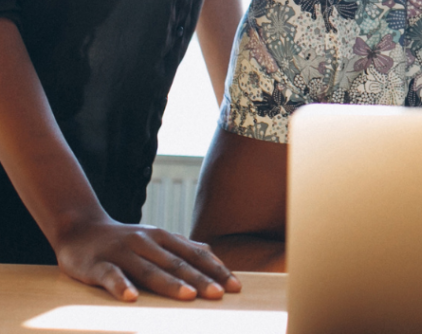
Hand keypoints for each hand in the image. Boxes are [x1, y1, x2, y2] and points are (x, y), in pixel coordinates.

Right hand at [55, 213, 241, 301]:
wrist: (80, 229)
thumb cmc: (124, 241)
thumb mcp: (155, 240)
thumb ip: (180, 247)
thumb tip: (211, 255)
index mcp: (163, 238)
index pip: (195, 255)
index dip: (216, 270)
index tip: (235, 286)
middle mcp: (147, 242)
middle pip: (177, 263)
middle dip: (200, 279)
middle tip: (220, 295)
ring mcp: (123, 252)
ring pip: (150, 270)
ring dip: (170, 284)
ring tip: (189, 297)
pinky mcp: (98, 264)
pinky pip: (111, 276)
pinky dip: (121, 286)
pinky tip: (131, 299)